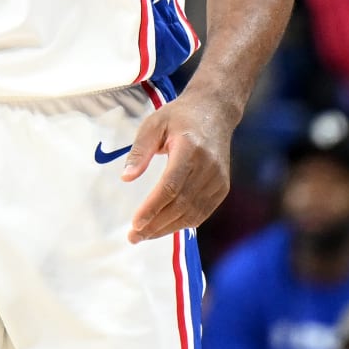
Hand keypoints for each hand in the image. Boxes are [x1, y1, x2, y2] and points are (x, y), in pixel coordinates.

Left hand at [123, 91, 235, 242]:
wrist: (215, 111)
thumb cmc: (179, 117)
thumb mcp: (153, 124)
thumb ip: (139, 151)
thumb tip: (126, 178)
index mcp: (189, 149)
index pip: (170, 186)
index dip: (153, 208)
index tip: (135, 223)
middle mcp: (208, 167)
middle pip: (180, 204)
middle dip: (156, 224)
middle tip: (134, 236)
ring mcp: (218, 179)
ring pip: (192, 213)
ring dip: (168, 228)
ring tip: (146, 235)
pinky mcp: (222, 186)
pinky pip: (203, 212)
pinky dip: (184, 224)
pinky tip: (166, 227)